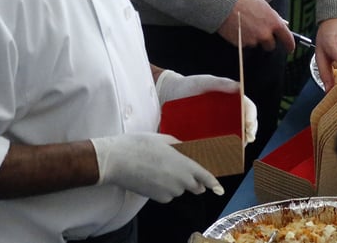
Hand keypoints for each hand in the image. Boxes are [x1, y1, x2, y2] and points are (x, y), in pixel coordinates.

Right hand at [91, 133, 222, 202]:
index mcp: (185, 164)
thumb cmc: (140, 145)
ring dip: (176, 183)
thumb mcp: (165, 139)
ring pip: (179, 190)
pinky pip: (167, 195)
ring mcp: (169, 191)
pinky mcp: (157, 198)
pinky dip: (164, 189)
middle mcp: (181, 181)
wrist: (117, 161)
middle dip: (194, 181)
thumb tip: (186, 149)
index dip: (213, 183)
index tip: (219, 189)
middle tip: (182, 169)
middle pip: (195, 186)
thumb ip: (181, 146)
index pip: (205, 177)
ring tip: (160, 169)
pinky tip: (153, 177)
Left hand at [154, 70, 257, 145]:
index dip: (252, 117)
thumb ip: (222, 83)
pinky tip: (222, 153)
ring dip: (238, 144)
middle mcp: (227, 115)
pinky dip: (222, 151)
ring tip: (237, 148)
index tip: (248, 124)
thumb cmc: (190, 85)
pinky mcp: (204, 136)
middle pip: (245, 126)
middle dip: (249, 133)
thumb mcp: (206, 82)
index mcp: (231, 101)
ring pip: (233, 138)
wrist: (168, 94)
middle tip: (246, 138)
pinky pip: (216, 146)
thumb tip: (239, 88)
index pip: (248, 109)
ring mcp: (217, 127)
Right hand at [216, 0, 295, 52]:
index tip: (290, 49)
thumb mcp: (264, 6)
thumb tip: (278, 23)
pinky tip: (238, 28)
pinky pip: (244, 44)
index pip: (287, 38)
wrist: (225, 4)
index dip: (289, 45)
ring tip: (245, 26)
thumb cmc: (244, 0)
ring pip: (256, 44)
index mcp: (274, 23)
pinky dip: (242, 39)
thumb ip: (272, 17)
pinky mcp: (241, 45)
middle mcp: (265, 34)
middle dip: (267, 42)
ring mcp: (253, 40)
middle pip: (270, 46)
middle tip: (260, 33)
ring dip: (253, 39)